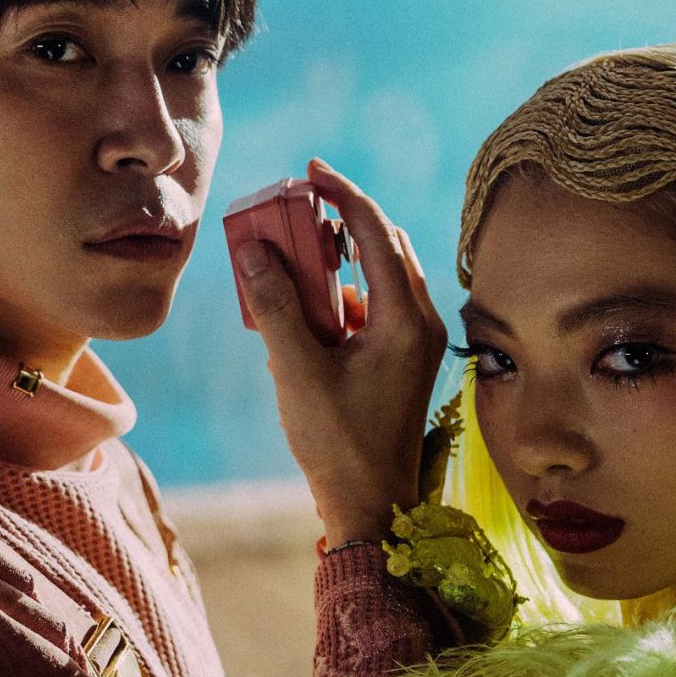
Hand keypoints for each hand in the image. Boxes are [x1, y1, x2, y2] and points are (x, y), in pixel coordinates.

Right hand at [239, 160, 445, 547]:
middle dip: (341, 222)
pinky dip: (342, 300)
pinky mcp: (404, 363)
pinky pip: (375, 311)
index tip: (311, 169)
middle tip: (299, 205)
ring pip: (381, 278)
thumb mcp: (296, 371)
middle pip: (385, 247)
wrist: (371, 507)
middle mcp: (420, 324)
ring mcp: (416, 345)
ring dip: (339, 263)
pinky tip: (303, 317)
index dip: (343, 193)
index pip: (376, 232)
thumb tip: (254, 249)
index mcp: (405, 319)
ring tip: (292, 260)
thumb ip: (275, 305)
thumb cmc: (338, 444)